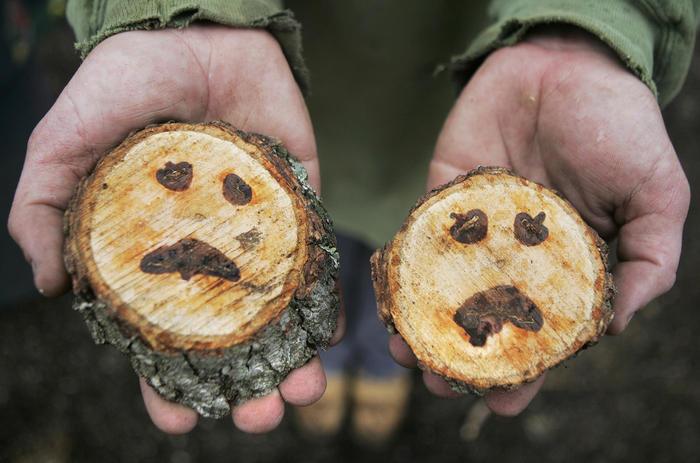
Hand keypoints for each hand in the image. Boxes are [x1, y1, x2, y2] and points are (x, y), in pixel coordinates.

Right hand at [8, 25, 343, 433]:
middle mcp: (204, 253)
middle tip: (257, 418)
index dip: (161, 382)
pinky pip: (315, 263)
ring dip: (290, 358)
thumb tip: (52, 287)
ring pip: (274, 314)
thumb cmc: (126, 80)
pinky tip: (330, 340)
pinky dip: (325, 303)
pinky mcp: (299, 207)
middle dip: (240, 383)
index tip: (176, 422)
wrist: (201, 33)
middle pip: (225, 337)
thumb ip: (45, 206)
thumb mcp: (68, 138)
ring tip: (301, 393)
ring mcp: (255, 234)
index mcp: (149, 251)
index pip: (155, 333)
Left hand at [390, 26, 689, 414]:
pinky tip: (392, 299)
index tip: (506, 404)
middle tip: (445, 387)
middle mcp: (515, 257)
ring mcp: (476, 230)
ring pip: (443, 289)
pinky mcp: (442, 196)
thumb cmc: (619, 128)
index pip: (543, 331)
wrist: (567, 64)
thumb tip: (613, 326)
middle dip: (463, 357)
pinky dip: (403, 270)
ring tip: (409, 354)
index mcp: (564, 267)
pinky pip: (419, 239)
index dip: (528, 370)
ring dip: (423, 325)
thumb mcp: (655, 197)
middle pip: (485, 318)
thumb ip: (647, 262)